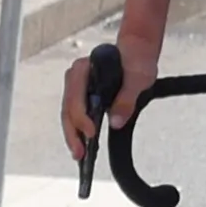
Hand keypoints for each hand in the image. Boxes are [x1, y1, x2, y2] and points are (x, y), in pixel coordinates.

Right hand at [61, 30, 154, 164]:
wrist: (136, 52)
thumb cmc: (136, 61)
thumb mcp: (137, 79)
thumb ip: (126, 98)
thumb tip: (115, 122)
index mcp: (84, 69)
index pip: (76, 97)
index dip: (81, 117)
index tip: (91, 133)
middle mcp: (75, 77)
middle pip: (68, 109)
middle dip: (72, 133)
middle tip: (79, 154)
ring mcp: (76, 86)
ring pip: (68, 113)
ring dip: (72, 134)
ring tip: (79, 154)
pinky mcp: (81, 95)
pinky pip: (74, 114)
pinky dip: (77, 129)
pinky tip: (82, 144)